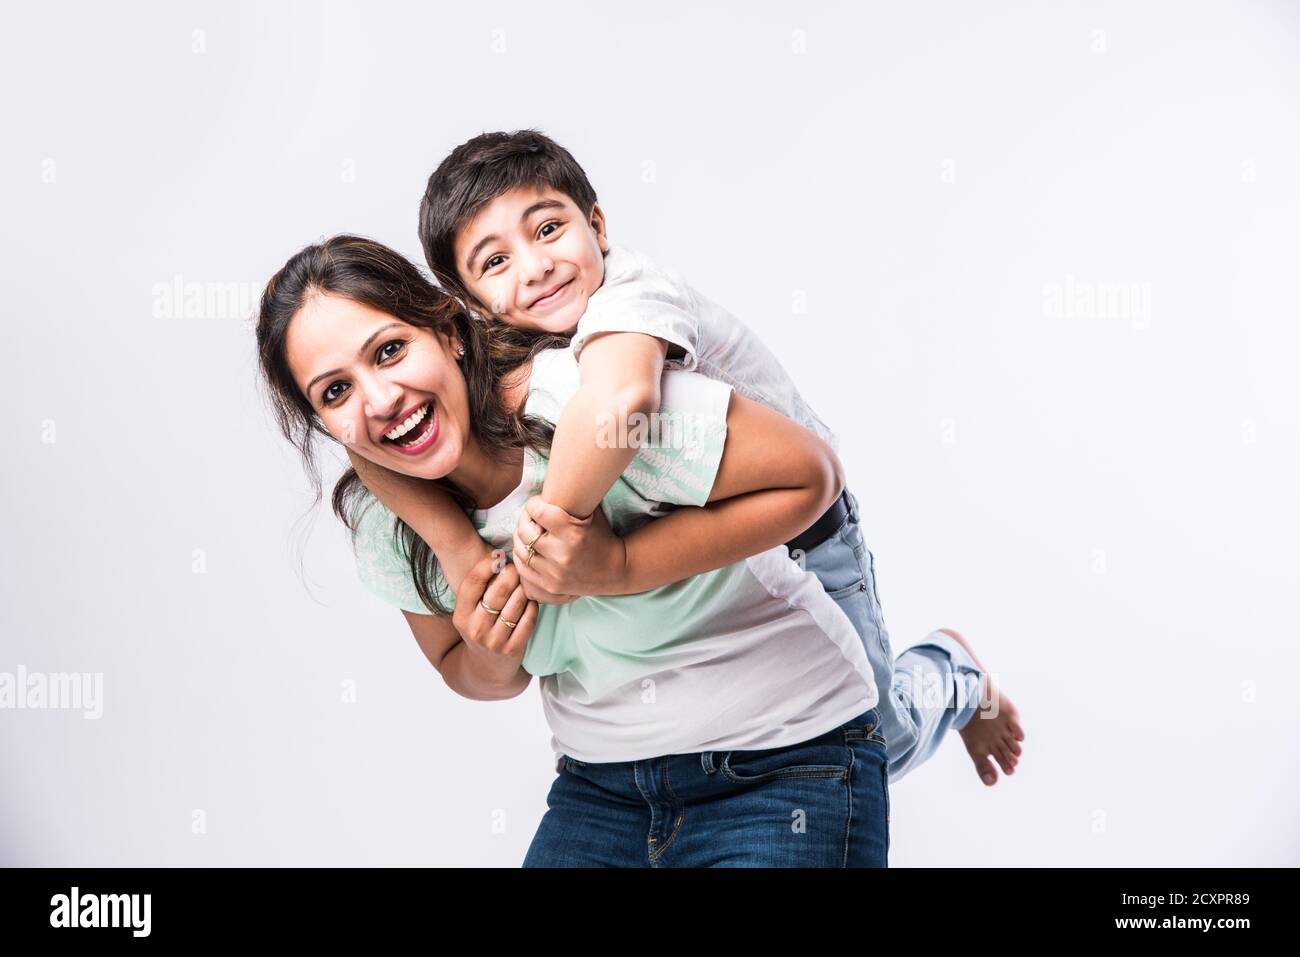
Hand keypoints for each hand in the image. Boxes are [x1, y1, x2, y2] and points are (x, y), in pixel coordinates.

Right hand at [451, 550, 538, 684]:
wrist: (487, 670)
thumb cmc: (481, 630)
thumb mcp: (470, 614)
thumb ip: (479, 590)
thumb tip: (498, 556)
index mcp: (461, 616)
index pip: (472, 583)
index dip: (487, 565)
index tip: (499, 556)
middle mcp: (475, 629)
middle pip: (497, 592)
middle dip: (511, 574)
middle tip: (518, 567)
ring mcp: (494, 641)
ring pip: (516, 604)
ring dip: (524, 589)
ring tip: (525, 583)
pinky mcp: (513, 650)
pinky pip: (528, 620)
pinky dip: (533, 606)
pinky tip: (532, 601)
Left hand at [512, 496, 627, 597]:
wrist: (615, 570)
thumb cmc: (601, 536)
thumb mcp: (591, 513)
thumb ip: (569, 500)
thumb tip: (547, 483)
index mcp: (572, 533)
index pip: (537, 511)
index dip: (533, 504)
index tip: (537, 504)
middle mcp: (561, 555)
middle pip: (524, 532)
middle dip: (524, 521)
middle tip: (530, 518)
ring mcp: (554, 576)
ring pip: (520, 553)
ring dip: (520, 541)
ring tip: (528, 535)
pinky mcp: (550, 589)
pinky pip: (523, 574)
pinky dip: (523, 562)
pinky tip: (530, 554)